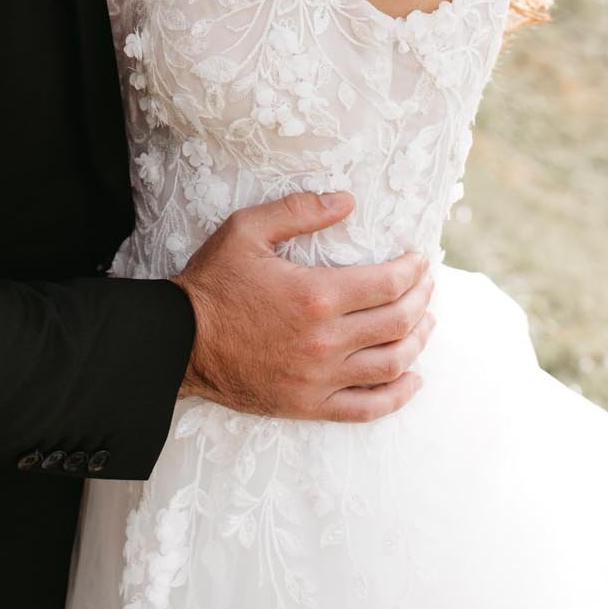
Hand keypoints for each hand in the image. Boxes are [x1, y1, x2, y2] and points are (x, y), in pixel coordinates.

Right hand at [175, 191, 434, 422]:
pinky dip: (397, 395)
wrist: (180, 341)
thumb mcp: (246, 229)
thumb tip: (347, 200)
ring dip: (417, 342)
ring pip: (390, 363)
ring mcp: (320, 377)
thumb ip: (299, 210)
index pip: (387, 284)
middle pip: (397, 322)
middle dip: (421, 300)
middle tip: (427, 284)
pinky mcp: (309, 404)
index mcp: (316, 295)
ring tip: (426, 323)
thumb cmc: (213, 283)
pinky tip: (413, 380)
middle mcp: (326, 340)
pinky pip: (367, 407)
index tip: (420, 260)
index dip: (412, 271)